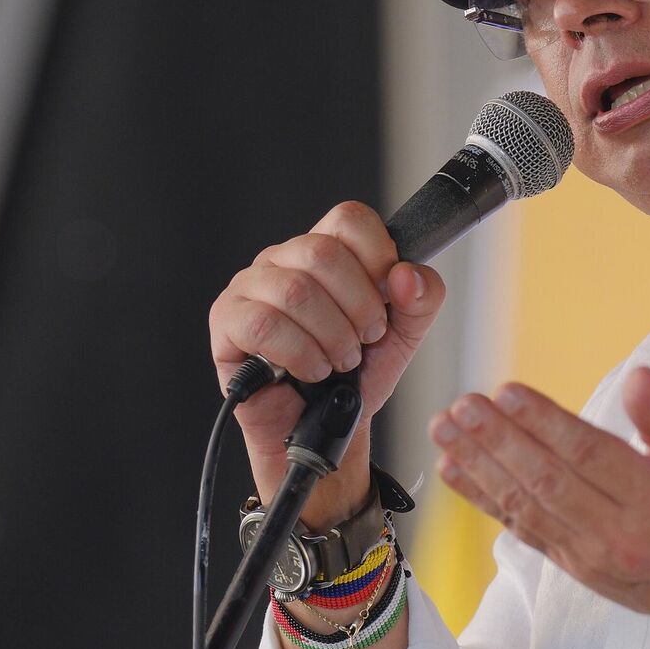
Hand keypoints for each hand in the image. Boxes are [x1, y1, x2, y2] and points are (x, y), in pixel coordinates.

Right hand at [209, 201, 445, 526]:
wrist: (329, 429)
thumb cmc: (357, 375)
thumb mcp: (405, 334)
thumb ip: (422, 297)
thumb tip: (406, 274)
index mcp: (326, 249)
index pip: (349, 219)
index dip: (378, 257)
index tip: (389, 297)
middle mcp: (284, 259)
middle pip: (322, 253)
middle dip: (358, 306)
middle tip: (366, 339)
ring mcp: (250, 286)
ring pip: (294, 290)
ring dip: (331, 336)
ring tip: (340, 361)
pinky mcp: (227, 321)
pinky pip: (262, 323)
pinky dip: (300, 353)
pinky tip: (311, 369)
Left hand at [429, 366, 649, 648]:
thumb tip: (638, 377)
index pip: (591, 455)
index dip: (545, 423)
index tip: (507, 391)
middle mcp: (620, 532)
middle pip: (548, 481)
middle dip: (498, 441)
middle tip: (462, 406)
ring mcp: (591, 555)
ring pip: (527, 507)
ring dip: (479, 466)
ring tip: (444, 430)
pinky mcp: (573, 568)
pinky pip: (522, 530)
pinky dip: (484, 499)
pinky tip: (454, 470)